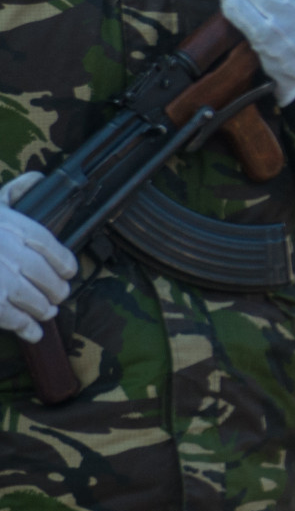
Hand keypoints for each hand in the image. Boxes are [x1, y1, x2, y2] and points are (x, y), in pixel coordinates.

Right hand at [0, 173, 74, 343]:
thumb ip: (13, 193)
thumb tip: (36, 179)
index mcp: (12, 226)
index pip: (49, 244)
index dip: (63, 261)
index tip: (68, 271)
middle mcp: (9, 251)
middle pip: (45, 274)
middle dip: (56, 288)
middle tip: (59, 295)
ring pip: (33, 297)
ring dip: (44, 308)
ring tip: (47, 311)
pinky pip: (12, 317)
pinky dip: (26, 326)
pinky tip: (31, 331)